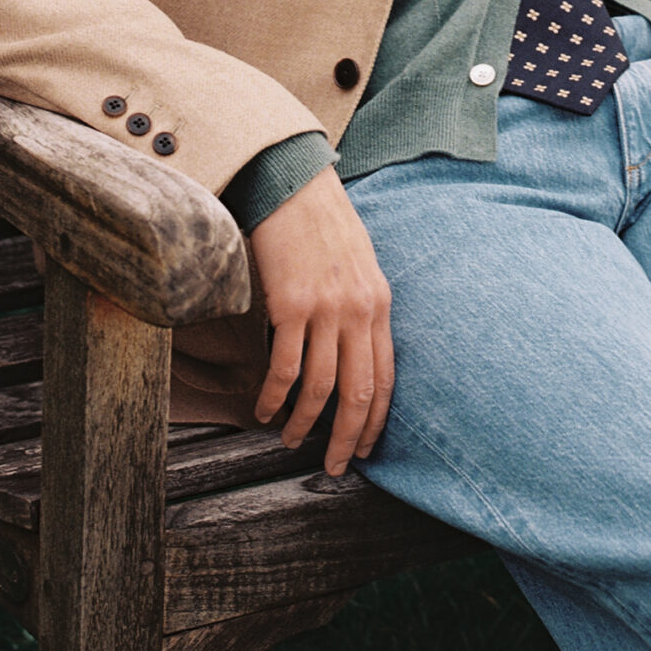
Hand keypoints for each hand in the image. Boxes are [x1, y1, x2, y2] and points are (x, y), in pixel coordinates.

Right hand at [246, 166, 394, 475]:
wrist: (291, 184)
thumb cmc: (321, 222)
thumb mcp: (359, 264)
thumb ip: (362, 305)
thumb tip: (354, 348)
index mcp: (380, 304)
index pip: (386, 378)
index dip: (375, 420)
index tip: (364, 448)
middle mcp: (359, 311)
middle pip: (358, 393)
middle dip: (346, 438)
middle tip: (333, 467)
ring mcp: (326, 310)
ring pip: (320, 388)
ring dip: (305, 423)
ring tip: (290, 441)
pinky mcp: (291, 305)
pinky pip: (285, 368)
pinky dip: (275, 397)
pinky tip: (264, 409)